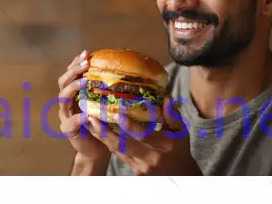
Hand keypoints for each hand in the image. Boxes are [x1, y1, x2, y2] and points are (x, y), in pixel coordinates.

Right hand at [57, 50, 110, 160]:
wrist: (97, 149)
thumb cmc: (103, 123)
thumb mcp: (105, 104)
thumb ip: (106, 90)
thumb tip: (124, 70)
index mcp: (74, 94)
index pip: (71, 74)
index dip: (76, 63)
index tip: (87, 53)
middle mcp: (67, 103)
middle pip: (63, 82)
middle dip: (73, 71)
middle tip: (85, 64)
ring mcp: (66, 116)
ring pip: (63, 99)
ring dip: (73, 88)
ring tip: (84, 82)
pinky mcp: (69, 131)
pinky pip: (71, 122)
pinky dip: (78, 118)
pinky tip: (87, 115)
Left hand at [87, 97, 201, 175]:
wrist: (178, 174)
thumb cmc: (179, 148)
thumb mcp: (181, 131)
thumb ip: (172, 115)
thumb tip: (165, 98)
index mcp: (163, 145)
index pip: (143, 135)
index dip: (129, 125)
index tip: (117, 112)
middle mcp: (149, 157)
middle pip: (123, 144)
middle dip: (106, 131)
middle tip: (92, 116)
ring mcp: (140, 166)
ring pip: (117, 150)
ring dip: (102, 136)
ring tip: (90, 121)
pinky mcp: (133, 170)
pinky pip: (118, 154)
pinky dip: (107, 142)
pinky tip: (98, 131)